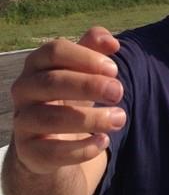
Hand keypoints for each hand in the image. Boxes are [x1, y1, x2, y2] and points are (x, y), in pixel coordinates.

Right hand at [10, 27, 125, 174]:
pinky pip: (50, 152)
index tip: (114, 69)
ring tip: (120, 118)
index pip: (54, 51)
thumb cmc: (70, 92)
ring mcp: (22, 120)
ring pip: (51, 119)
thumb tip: (112, 42)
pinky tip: (103, 141)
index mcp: (37, 63)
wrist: (48, 136)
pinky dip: (80, 149)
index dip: (85, 57)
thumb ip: (95, 48)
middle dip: (89, 86)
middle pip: (52, 82)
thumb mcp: (82, 68)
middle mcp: (24, 89)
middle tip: (119, 92)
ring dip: (91, 118)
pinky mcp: (27, 151)